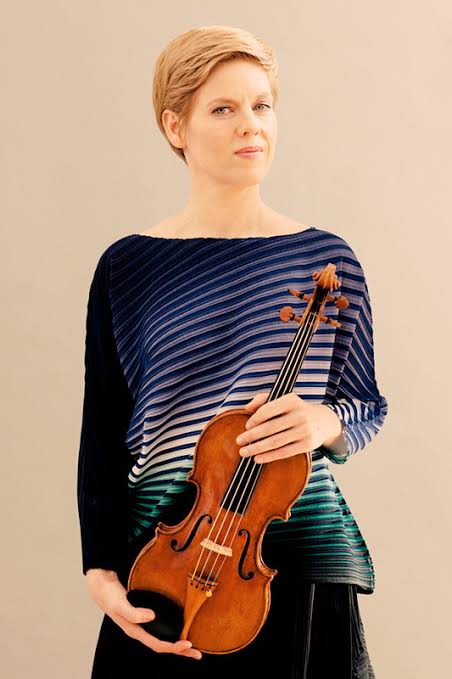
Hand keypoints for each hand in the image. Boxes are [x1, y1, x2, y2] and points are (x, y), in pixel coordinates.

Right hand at [85, 569, 201, 658]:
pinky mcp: (144, 616)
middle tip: (197, 653)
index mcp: (135, 631)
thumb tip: (151, 616)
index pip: (157, 644)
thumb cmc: (110, 596)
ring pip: (162, 638)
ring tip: (192, 646)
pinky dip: (171, 631)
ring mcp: (142, 624)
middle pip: (162, 645)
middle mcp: (140, 630)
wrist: (102, 586)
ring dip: (177, 643)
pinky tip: (178, 629)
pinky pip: (160, 628)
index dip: (173, 647)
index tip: (187, 644)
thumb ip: (133, 612)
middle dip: (180, 650)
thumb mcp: (120, 604)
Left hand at [235, 392, 342, 463]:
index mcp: (291, 401)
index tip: (246, 426)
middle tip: (239, 441)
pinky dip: (269, 456)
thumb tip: (247, 408)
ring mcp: (304, 431)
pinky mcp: (307, 445)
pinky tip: (257, 458)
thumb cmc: (296, 410)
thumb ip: (263, 399)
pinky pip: (284, 452)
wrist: (324, 421)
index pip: (268, 410)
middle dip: (252, 436)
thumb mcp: (284, 400)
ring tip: (244, 452)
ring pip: (276, 442)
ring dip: (257, 448)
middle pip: (270, 428)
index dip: (255, 418)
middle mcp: (299, 415)